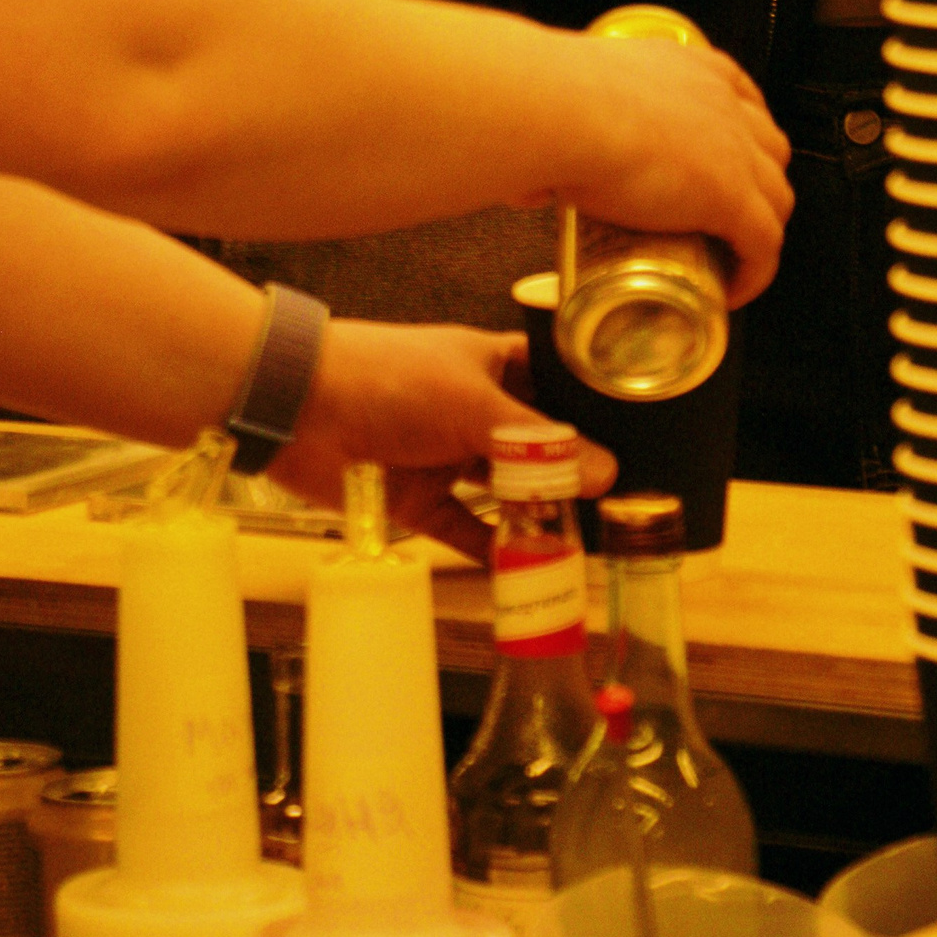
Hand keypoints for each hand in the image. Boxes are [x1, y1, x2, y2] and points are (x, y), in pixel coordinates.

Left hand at [273, 320, 616, 559]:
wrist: (298, 406)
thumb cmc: (390, 378)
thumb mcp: (475, 403)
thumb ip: (538, 443)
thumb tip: (604, 473)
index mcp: (488, 364)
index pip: (552, 379)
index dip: (588, 405)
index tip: (637, 437)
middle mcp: (472, 409)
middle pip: (534, 443)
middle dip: (571, 472)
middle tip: (625, 506)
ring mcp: (444, 454)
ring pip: (504, 490)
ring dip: (538, 516)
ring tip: (589, 545)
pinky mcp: (416, 498)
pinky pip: (465, 529)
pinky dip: (494, 552)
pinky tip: (531, 573)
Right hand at [551, 30, 793, 308]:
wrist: (560, 111)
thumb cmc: (550, 100)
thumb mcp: (572, 106)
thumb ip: (558, 140)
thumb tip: (531, 188)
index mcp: (687, 67)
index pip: (739, 93)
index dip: (740, 131)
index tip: (725, 156)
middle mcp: (721, 101)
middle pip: (768, 146)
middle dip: (756, 179)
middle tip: (722, 212)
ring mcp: (736, 150)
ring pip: (776, 197)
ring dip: (759, 227)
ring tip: (728, 255)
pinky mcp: (734, 198)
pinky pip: (765, 245)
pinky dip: (754, 273)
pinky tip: (730, 291)